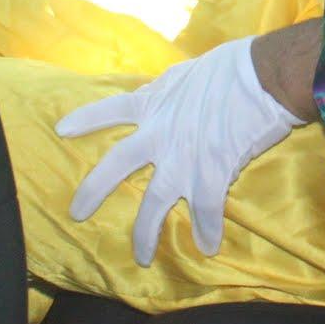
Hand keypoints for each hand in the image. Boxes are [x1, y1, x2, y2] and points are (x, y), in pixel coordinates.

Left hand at [58, 38, 306, 264]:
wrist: (262, 77)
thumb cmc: (232, 67)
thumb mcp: (189, 75)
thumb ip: (171, 93)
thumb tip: (171, 97)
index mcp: (154, 104)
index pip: (111, 109)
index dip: (87, 119)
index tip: (62, 129)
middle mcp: (160, 134)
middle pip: (117, 164)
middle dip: (93, 190)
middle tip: (76, 213)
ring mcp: (182, 158)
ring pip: (154, 203)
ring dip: (146, 233)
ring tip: (142, 257)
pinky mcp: (210, 174)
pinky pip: (206, 212)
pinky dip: (207, 230)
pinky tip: (209, 246)